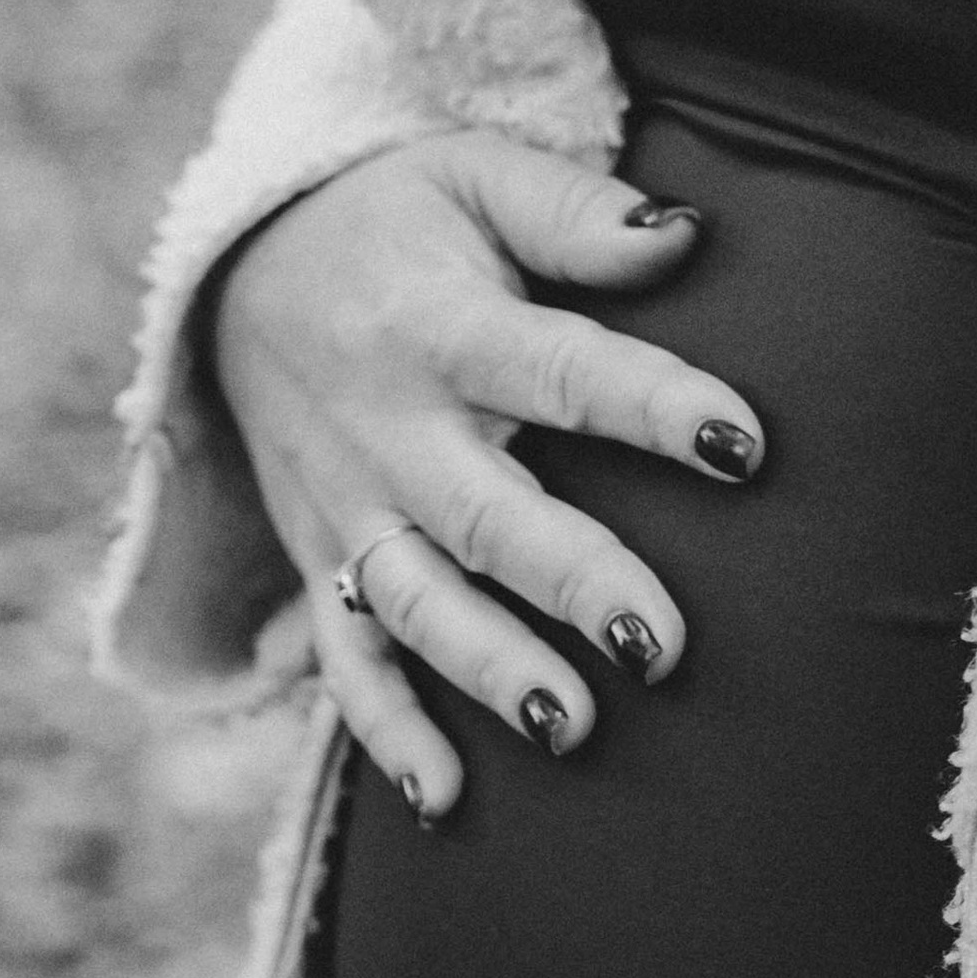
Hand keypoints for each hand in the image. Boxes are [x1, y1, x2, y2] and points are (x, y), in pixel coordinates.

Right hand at [212, 130, 766, 817]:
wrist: (234, 271)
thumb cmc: (393, 221)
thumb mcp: (470, 174)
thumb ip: (575, 212)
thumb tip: (685, 239)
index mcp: (436, 324)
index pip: (556, 369)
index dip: (648, 403)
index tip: (742, 442)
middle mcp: (386, 429)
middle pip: (485, 516)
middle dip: (571, 583)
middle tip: (663, 645)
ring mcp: (348, 510)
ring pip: (418, 605)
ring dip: (489, 672)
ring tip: (574, 727)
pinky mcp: (322, 567)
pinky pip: (348, 663)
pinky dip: (389, 735)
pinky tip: (449, 802)